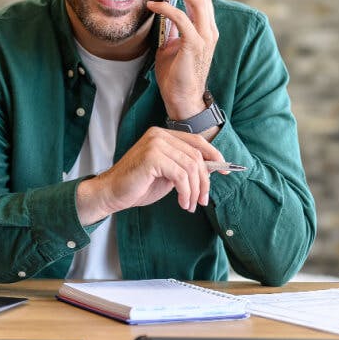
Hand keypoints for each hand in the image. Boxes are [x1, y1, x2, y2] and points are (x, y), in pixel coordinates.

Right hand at [76, 127, 226, 224]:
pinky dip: (186, 192)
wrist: (112, 193)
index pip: (197, 141)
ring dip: (194, 190)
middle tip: (202, 200)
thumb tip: (212, 169)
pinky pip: (181, 175)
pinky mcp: (152, 157)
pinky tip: (182, 202)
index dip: (214, 155)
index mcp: (163, 134)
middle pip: (196, 155)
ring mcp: (155, 144)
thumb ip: (185, 167)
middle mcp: (159, 135)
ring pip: (191, 166)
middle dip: (204, 181)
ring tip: (190, 205)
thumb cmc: (138, 185)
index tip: (226, 171)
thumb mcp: (168, 174)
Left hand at [146, 0, 218, 124]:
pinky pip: (182, 20)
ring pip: (198, 2)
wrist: (182, 99)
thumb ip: (172, 27)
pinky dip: (167, 9)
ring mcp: (204, 37)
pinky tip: (153, 6)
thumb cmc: (176, 74)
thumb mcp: (172, 44)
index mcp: (206, 28)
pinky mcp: (195, 46)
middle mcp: (209, 30)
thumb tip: (163, 11)